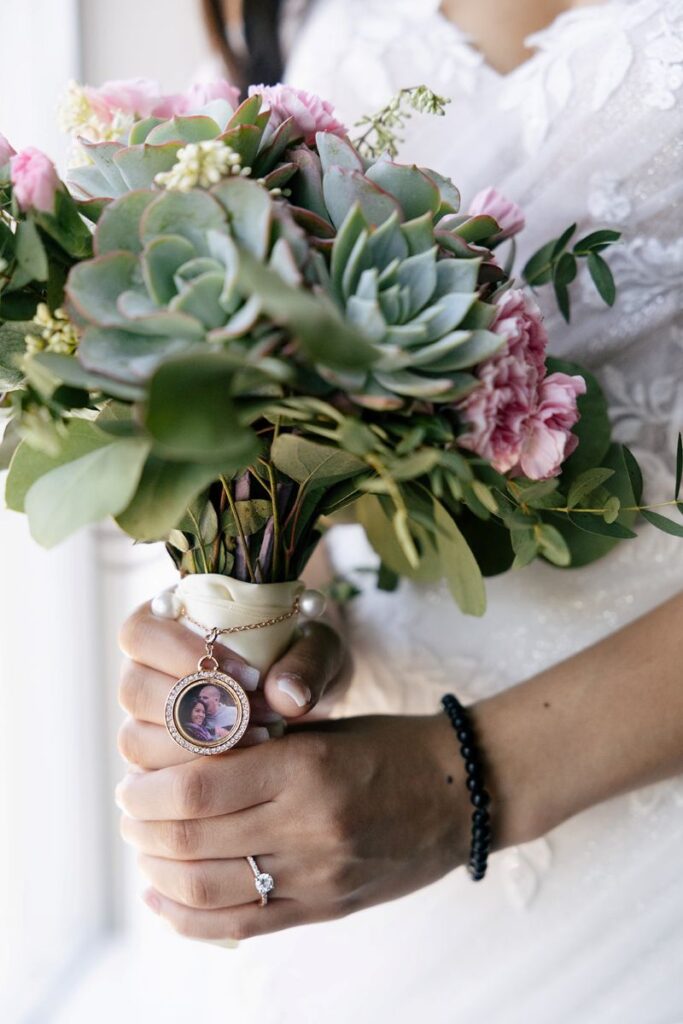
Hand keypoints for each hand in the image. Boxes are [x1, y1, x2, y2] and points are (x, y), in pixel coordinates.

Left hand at [115, 713, 473, 941]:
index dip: (150, 789)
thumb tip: (182, 767)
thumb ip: (258, 751)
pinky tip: (163, 900)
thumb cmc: (388, 748)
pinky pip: (242, 925)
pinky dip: (188, 918)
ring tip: (145, 850)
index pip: (198, 785)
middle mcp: (307, 824)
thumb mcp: (323, 731)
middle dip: (143, 828)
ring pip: (206, 887)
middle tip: (131, 812)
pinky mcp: (324, 907)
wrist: (460, 791)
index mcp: (304, 766)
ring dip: (158, 871)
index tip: (134, 783)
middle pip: (191, 839)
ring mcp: (316, 874)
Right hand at [117, 601, 350, 769]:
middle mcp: (143, 670)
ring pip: (137, 740)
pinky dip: (199, 776)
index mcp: (164, 621)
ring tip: (262, 736)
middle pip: (133, 691)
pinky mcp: (156, 764)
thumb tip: (287, 697)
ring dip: (198, 746)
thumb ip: (307, 664)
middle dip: (198, 707)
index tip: (248, 675)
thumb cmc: (302, 662)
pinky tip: (248, 767)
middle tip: (260, 713)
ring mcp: (145, 721)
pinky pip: (154, 779)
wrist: (306, 701)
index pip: (140, 633)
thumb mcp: (317, 648)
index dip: (182, 654)